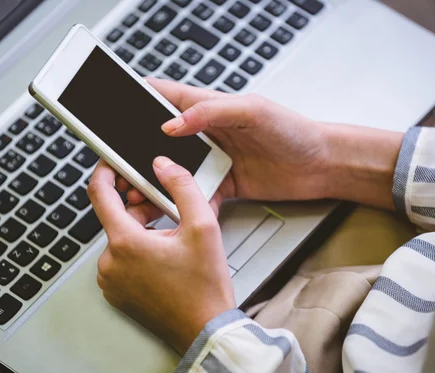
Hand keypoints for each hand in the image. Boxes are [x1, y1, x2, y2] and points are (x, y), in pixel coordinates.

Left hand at [88, 157, 234, 354]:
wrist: (204, 330)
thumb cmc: (203, 288)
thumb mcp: (202, 227)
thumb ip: (182, 186)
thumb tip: (163, 166)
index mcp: (125, 242)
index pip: (99, 193)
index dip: (105, 171)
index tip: (112, 163)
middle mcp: (110, 262)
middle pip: (116, 217)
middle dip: (138, 205)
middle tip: (166, 207)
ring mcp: (111, 280)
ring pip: (120, 239)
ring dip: (140, 230)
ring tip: (171, 239)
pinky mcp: (116, 293)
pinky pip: (120, 260)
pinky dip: (137, 252)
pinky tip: (163, 257)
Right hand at [120, 78, 403, 210]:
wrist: (322, 166)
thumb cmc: (293, 131)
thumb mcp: (252, 111)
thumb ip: (210, 112)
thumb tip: (171, 124)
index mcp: (208, 107)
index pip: (164, 96)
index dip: (136, 100)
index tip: (112, 113)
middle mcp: (206, 133)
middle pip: (159, 140)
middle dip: (137, 153)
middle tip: (119, 167)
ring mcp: (213, 160)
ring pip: (173, 171)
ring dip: (155, 183)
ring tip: (138, 195)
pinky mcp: (222, 184)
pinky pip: (194, 196)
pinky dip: (182, 205)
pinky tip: (172, 213)